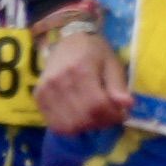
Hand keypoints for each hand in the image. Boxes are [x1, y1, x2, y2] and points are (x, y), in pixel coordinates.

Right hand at [32, 9, 132, 135]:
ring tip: (95, 116)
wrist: (68, 39)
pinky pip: (55, 124)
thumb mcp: (112, 63)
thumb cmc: (94, 51)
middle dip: (102, 122)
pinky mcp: (38, 97)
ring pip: (69, 125)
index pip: (97, 106)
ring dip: (86, 127)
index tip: (121, 114)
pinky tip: (80, 117)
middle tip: (109, 116)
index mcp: (80, 70)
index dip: (112, 116)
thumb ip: (118, 85)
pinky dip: (70, 127)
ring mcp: (46, 90)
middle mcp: (59, 81)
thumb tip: (127, 105)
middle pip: (83, 118)